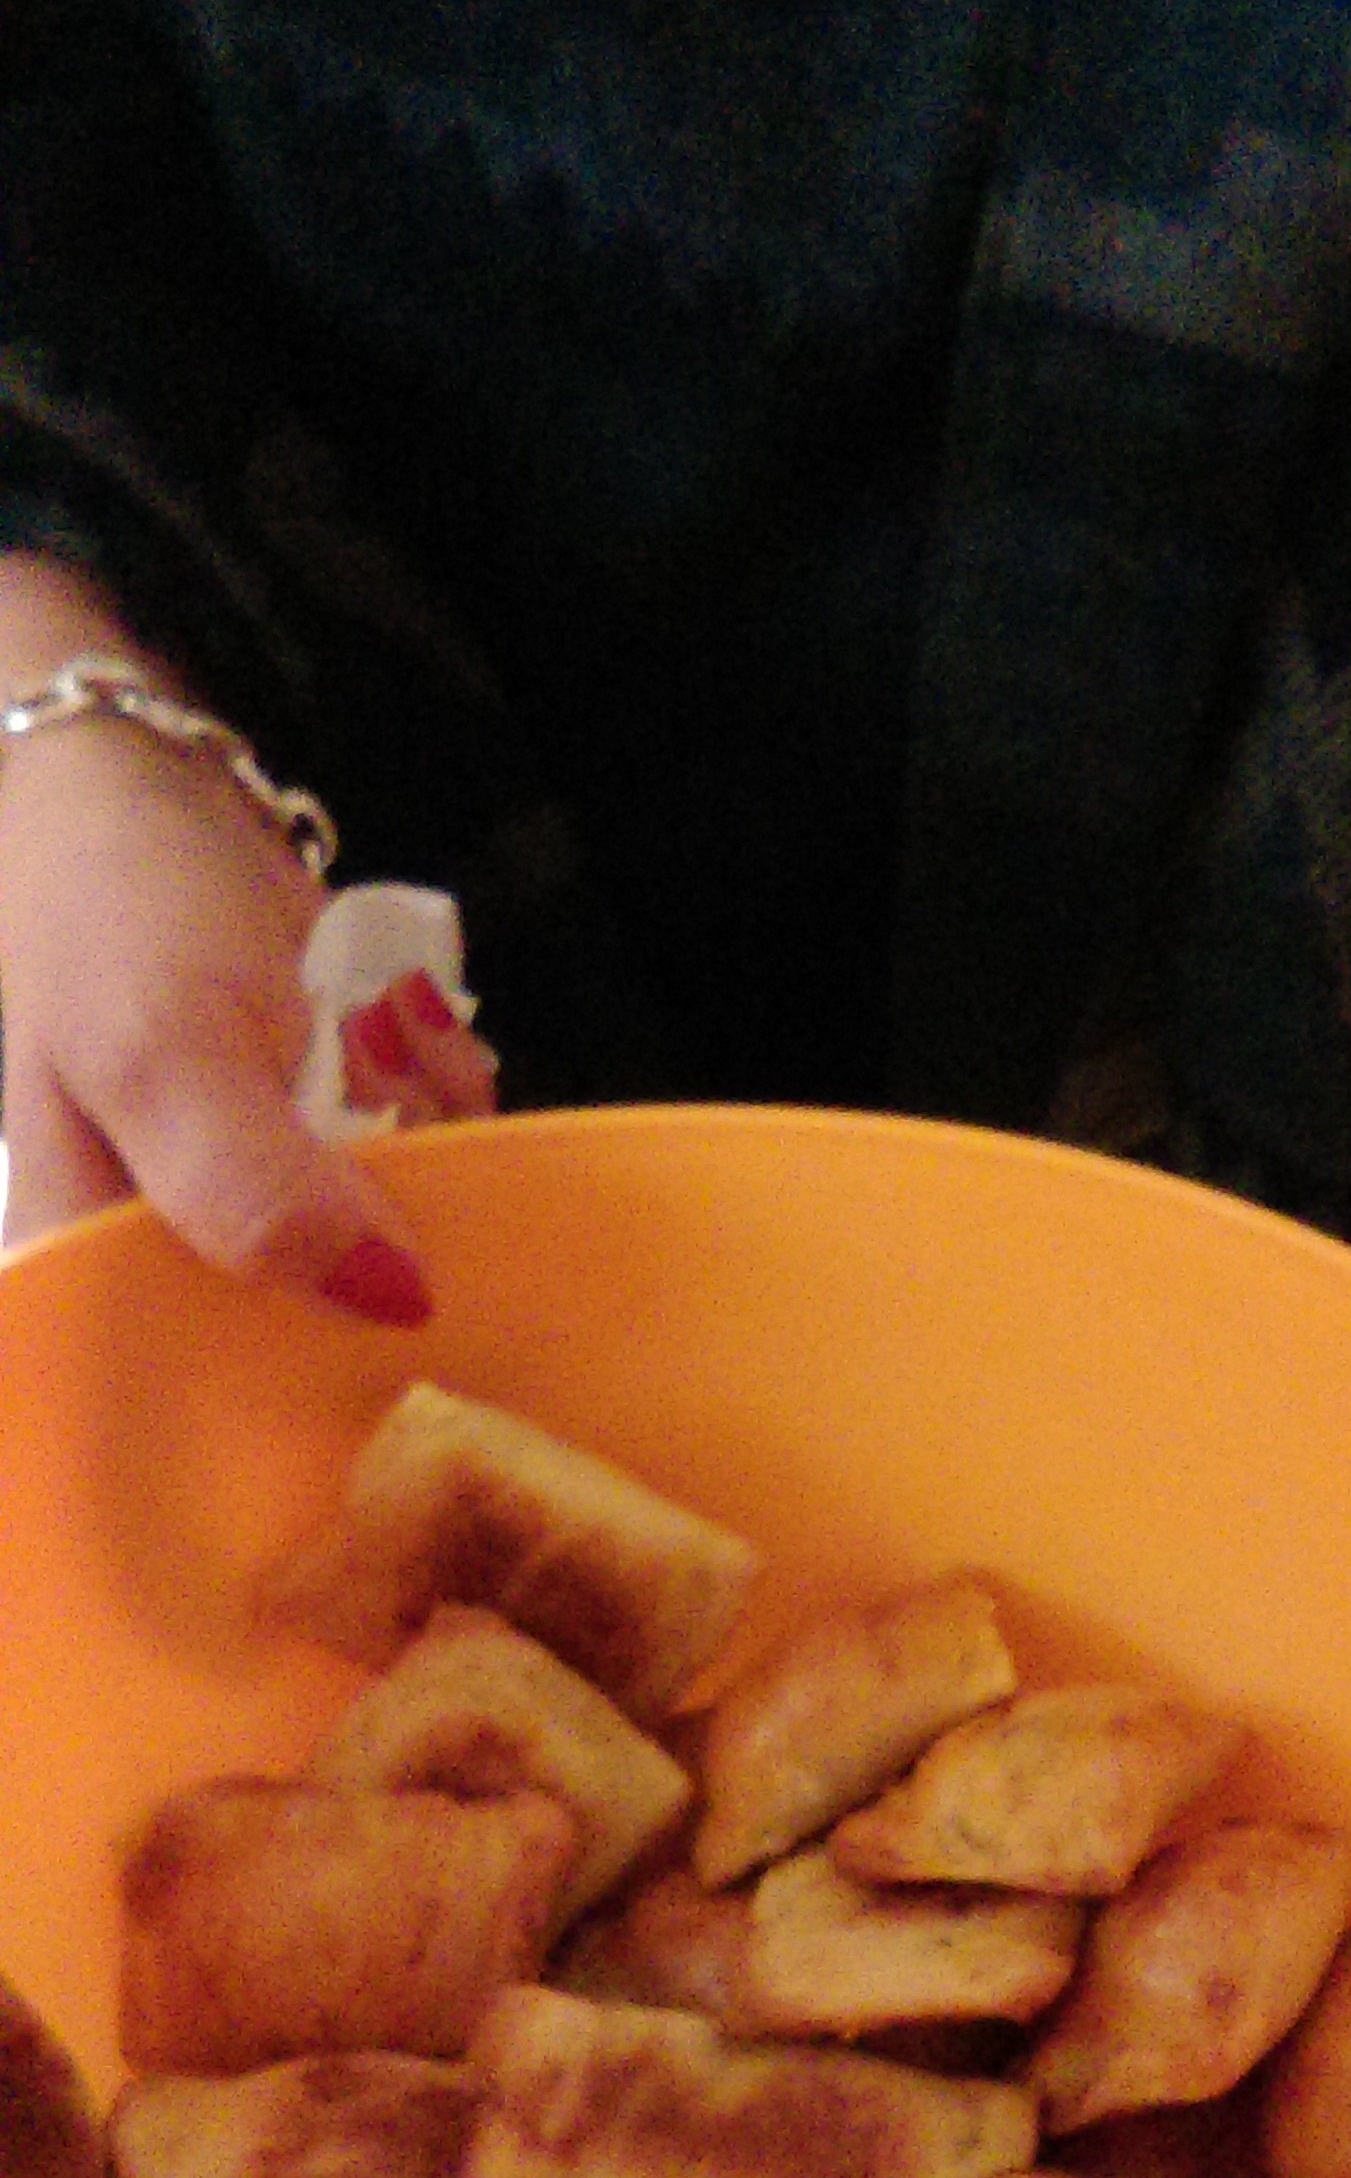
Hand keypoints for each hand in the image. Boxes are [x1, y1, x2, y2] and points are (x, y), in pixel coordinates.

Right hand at [0, 558, 493, 1320]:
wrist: (136, 775)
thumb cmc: (106, 910)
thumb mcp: (164, 1053)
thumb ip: (256, 1194)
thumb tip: (389, 1305)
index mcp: (91, 1271)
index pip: (212, 1402)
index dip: (320, 1382)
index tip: (404, 1317)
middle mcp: (168, 1255)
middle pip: (326, 1325)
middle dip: (397, 1232)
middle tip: (391, 1122)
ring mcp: (249, 1193)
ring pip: (388, 1235)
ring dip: (426, 1140)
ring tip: (387, 1044)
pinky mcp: (311, 1135)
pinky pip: (409, 1159)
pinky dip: (432, 1095)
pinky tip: (404, 1031)